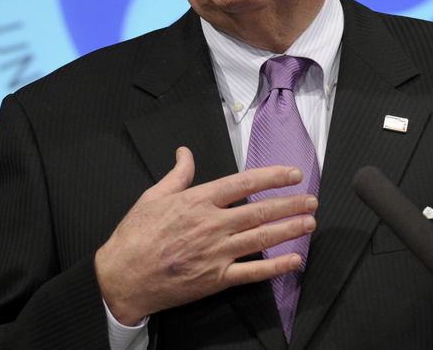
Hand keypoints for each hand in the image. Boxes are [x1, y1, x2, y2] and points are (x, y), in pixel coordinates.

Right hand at [94, 146, 317, 325]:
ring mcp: (215, 253)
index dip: (272, 177)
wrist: (121, 277)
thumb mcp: (153, 196)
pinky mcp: (215, 279)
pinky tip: (294, 259)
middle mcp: (211, 225)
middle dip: (290, 203)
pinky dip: (276, 266)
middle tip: (311, 198)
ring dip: (290, 229)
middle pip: (260, 210)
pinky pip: (252, 272)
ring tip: (309, 222)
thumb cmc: (134, 238)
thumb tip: (184, 153)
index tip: (292, 173)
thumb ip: (177, 175)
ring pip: (262, 238)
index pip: (244, 183)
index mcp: (197, 201)